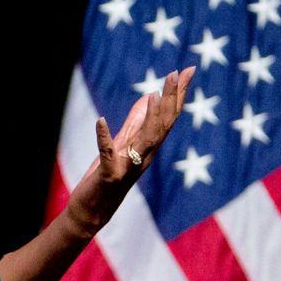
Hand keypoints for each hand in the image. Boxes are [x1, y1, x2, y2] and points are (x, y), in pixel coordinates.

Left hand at [66, 66, 195, 237]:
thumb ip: (135, 121)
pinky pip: (107, 154)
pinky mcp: (109, 176)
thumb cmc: (107, 177)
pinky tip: (100, 120)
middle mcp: (144, 156)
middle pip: (163, 125)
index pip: (167, 117)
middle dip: (171, 98)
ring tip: (154, 93)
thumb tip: (149, 95)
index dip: (178, 94)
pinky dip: (103, 137)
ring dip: (150, 116)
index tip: (188, 70)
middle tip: (178, 73)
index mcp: (147, 147)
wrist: (91, 210)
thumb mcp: (122, 144)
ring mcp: (128, 167)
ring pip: (146, 139)